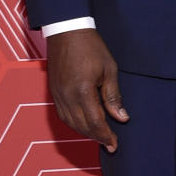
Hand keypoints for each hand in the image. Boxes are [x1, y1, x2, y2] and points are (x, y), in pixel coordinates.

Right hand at [46, 30, 128, 151]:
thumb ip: (113, 96)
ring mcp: (58, 94)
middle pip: (82, 126)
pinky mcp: (53, 91)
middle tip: (110, 144)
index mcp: (83, 90)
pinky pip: (62, 115)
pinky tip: (84, 124)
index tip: (115, 144)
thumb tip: (122, 118)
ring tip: (99, 136)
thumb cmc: (91, 47)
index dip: (106, 136)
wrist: (67, 30)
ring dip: (85, 133)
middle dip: (97, 138)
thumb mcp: (109, 69)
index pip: (96, 122)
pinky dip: (74, 123)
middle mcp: (67, 95)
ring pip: (71, 123)